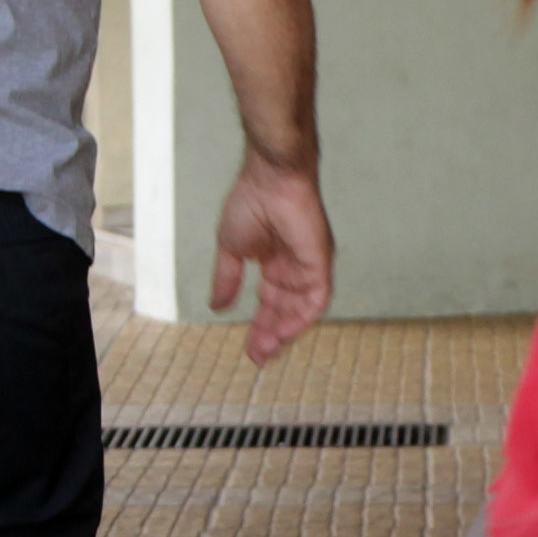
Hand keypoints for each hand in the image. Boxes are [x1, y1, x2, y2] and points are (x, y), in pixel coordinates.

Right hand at [209, 153, 334, 362]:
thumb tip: (217, 306)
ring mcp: (310, 265)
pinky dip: (302, 317)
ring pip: (302, 309)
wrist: (268, 178)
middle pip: (286, 311)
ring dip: (286, 331)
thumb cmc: (251, 201)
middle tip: (258, 357)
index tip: (250, 350)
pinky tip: (286, 332)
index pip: (271, 303)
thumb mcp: (231, 249)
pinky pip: (316, 298)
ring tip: (268, 349)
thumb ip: (227, 279)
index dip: (260, 327)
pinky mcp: (320, 261)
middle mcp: (295, 268)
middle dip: (271, 335)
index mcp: (275, 263)